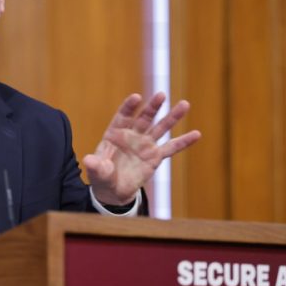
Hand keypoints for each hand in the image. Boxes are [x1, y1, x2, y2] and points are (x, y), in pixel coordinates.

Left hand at [83, 92, 200, 205]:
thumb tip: (88, 160)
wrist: (113, 190)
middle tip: (161, 95)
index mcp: (115, 133)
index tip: (136, 97)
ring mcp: (145, 144)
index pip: (123, 116)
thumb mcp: (97, 171)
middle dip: (152, 107)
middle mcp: (132, 135)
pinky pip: (171, 148)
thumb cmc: (102, 175)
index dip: (129, 107)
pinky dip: (183, 141)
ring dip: (172, 117)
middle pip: (144, 118)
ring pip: (160, 128)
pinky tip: (197, 134)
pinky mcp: (155, 156)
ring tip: (185, 104)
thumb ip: (95, 165)